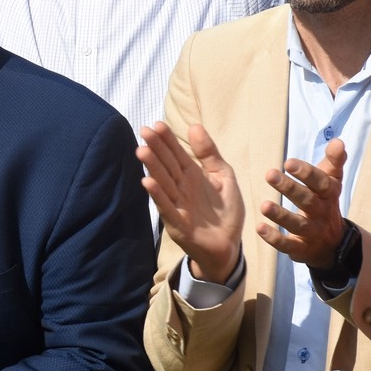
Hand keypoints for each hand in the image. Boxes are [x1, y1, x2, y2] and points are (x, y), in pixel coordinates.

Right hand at [137, 121, 245, 282]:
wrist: (229, 246)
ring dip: (152, 167)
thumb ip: (209, 154)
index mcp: (192, 175)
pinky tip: (147, 182)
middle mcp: (182, 188)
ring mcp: (178, 205)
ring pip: (163, 183)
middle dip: (156, 148)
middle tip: (144, 131)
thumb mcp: (224, 177)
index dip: (168, 139)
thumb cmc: (225, 212)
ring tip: (142, 151)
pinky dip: (157, 195)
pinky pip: (167, 207)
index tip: (157, 124)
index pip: (177, 153)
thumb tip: (195, 126)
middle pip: (167, 164)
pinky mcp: (178, 223)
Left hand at [258, 138, 345, 266]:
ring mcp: (312, 232)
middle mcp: (322, 213)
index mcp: (329, 194)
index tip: (288, 162)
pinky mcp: (301, 249)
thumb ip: (333, 161)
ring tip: (263, 205)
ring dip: (280, 215)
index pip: (321, 182)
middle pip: (307, 200)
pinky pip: (288, 245)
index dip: (306, 172)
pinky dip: (274, 238)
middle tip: (270, 174)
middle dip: (290, 188)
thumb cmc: (325, 202)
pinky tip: (259, 228)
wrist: (333, 242)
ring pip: (297, 224)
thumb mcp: (331, 181)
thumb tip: (338, 140)